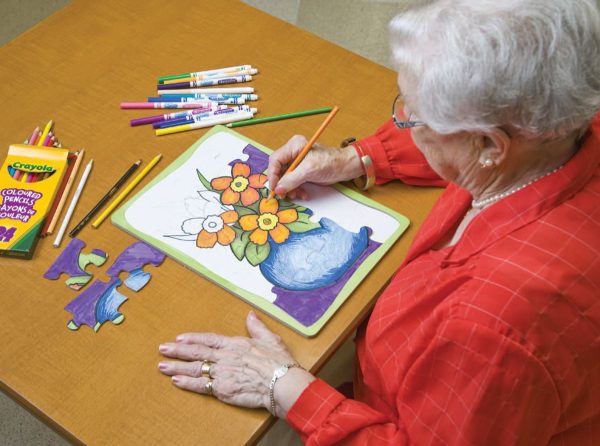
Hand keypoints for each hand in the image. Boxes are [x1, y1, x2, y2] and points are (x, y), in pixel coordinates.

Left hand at [158, 311, 314, 417]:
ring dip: (176, 367)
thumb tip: (250, 315)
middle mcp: (225, 357)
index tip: (180, 337)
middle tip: (162, 348)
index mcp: (234, 344)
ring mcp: (221, 373)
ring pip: (194, 369)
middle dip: (177, 351)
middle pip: (196, 352)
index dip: (193, 338)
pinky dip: (187, 383)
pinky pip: (201, 386)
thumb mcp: (270, 339)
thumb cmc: (279, 362)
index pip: (209, 339)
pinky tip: (176, 381)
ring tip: (162, 365)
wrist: (281, 382)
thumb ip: (257, 327)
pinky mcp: (222, 389)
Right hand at [268, 135, 363, 199]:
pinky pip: (293, 182)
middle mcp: (294, 153)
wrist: (346, 167)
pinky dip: (296, 189)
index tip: (274, 188)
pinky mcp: (303, 171)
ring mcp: (298, 163)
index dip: (273, 175)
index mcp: (294, 146)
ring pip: (285, 178)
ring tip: (297, 195)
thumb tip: (278, 189)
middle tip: (284, 195)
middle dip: (282, 184)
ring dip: (290, 189)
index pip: (275, 160)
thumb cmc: (331, 163)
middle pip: (279, 170)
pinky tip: (303, 194)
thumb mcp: (309, 170)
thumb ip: (292, 179)